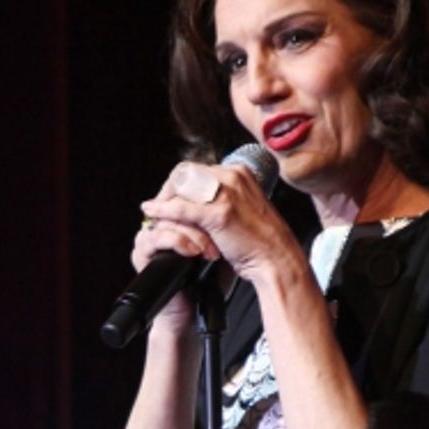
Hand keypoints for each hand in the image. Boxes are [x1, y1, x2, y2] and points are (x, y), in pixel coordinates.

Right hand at [129, 164, 222, 333]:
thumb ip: (224, 216)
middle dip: (200, 217)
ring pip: (168, 218)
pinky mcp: (142, 253)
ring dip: (193, 234)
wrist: (199, 310)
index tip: (222, 209)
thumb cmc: (213, 277)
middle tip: (219, 234)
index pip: (183, 186)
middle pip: (175, 200)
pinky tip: (194, 253)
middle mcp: (164, 221)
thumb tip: (237, 193)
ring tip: (211, 251)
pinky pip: (156, 237)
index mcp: (182, 213)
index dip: (201, 196)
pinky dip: (178, 243)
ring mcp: (152, 235)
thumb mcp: (226, 241)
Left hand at [139, 159, 300, 285]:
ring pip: (181, 189)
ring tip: (154, 214)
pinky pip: (181, 208)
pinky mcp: (219, 213)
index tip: (170, 198)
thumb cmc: (260, 241)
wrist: (276, 259)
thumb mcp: (242, 208)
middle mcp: (232, 176)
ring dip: (163, 201)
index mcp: (239, 172)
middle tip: (158, 206)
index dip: (178, 184)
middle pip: (185, 174)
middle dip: (167, 190)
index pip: (197, 169)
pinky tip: (151, 212)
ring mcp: (226, 193)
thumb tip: (193, 200)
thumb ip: (221, 199)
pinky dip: (162, 210)